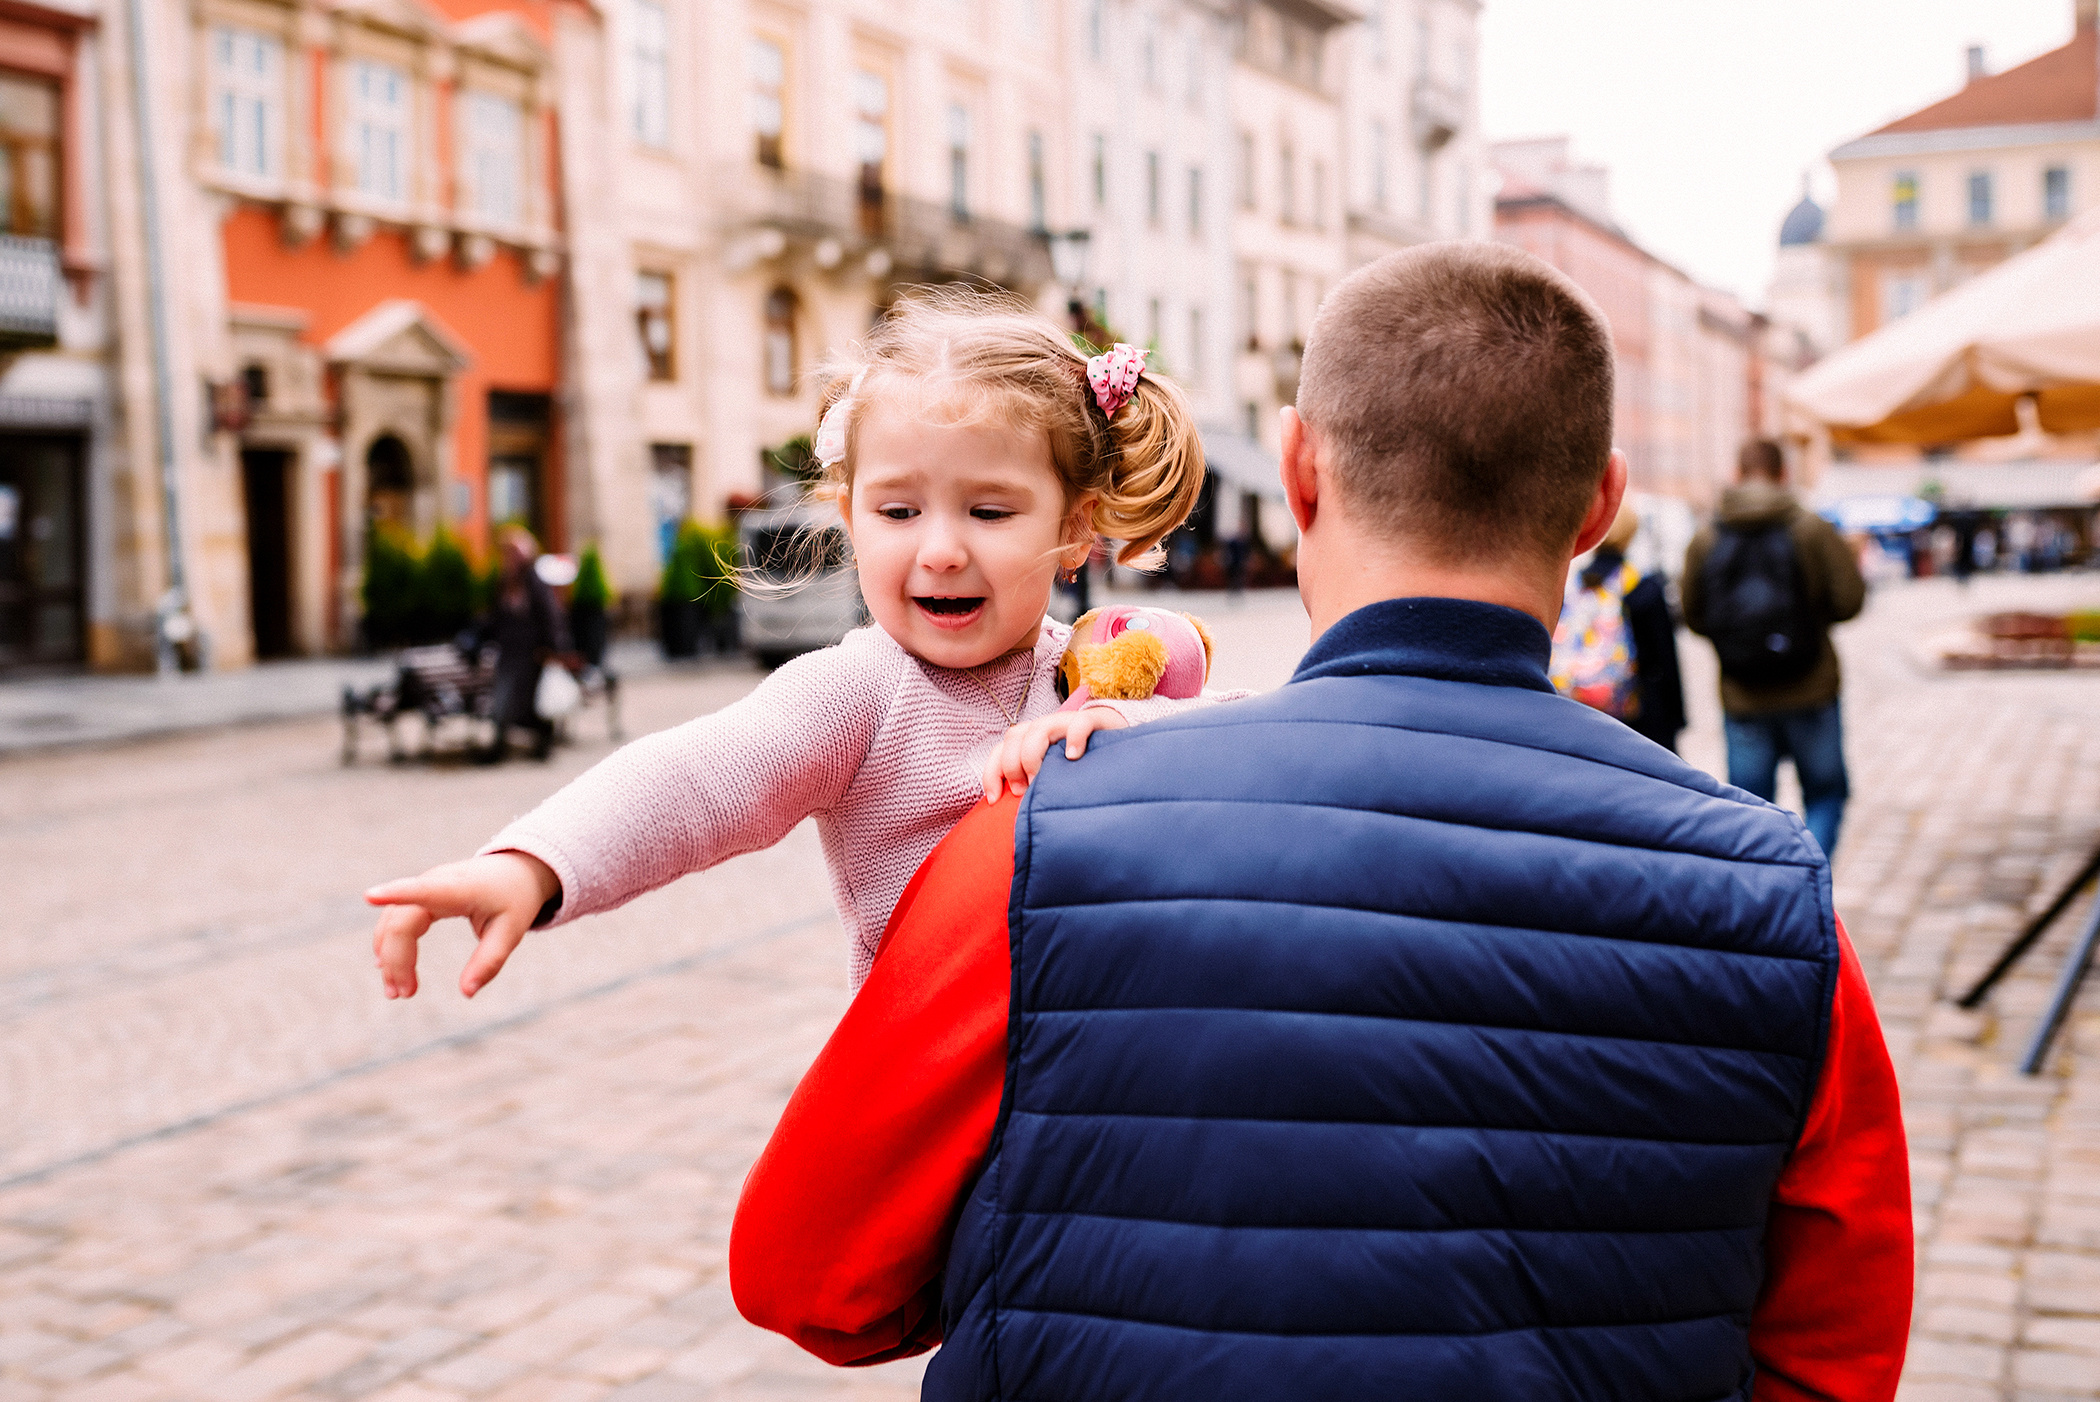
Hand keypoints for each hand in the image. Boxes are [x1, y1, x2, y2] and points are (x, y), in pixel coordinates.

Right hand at [365, 851, 559, 999]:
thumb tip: (467, 993)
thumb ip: (490, 961)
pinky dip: (391, 944)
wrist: (517, 871)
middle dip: (396, 959)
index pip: (421, 890)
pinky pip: (397, 920)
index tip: (368, 896)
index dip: (394, 893)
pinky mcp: (422, 895)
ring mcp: (424, 887)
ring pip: (393, 922)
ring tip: (396, 992)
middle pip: (401, 922)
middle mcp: (434, 883)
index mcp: (458, 888)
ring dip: (389, 956)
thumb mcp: (511, 931)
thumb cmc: (515, 899)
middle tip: (403, 995)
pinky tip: (386, 968)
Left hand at [981, 707, 1129, 801]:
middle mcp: (1043, 728)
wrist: (1114, 737)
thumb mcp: (1050, 777)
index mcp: (1028, 740)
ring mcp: (1065, 723)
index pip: (999, 750)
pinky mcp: (1092, 721)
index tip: (995, 800)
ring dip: (1032, 756)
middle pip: (1014, 737)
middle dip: (1011, 766)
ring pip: (1038, 729)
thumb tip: (1015, 820)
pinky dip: (1073, 738)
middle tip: (1022, 792)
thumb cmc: (1078, 766)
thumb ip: (1033, 789)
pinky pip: (1079, 724)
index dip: (992, 773)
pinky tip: (1073, 756)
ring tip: (1040, 779)